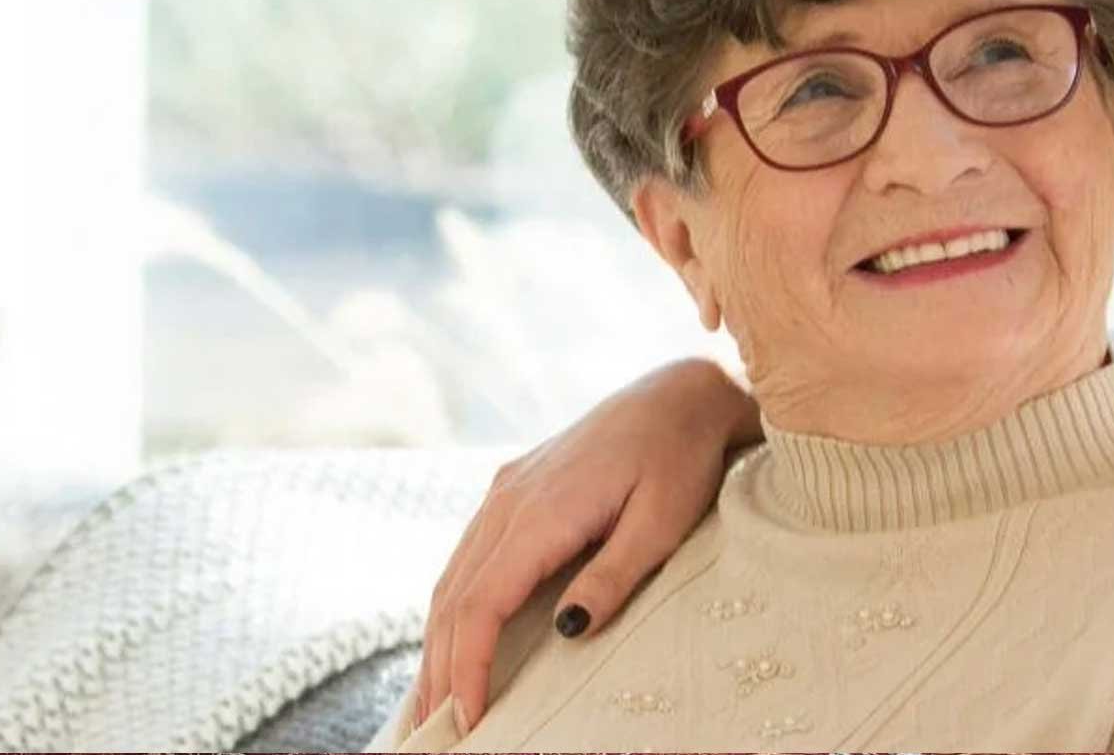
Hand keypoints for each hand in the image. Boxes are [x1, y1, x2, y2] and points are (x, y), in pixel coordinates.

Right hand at [407, 356, 760, 734]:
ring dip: (437, 642)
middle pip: (452, 598)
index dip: (466, 666)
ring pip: (451, 578)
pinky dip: (452, 608)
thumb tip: (568, 631)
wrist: (680, 393)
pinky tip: (451, 640)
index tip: (469, 718)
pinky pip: (466, 559)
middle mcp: (507, 500)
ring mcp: (504, 492)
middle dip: (438, 669)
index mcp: (539, 511)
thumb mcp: (662, 523)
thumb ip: (612, 576)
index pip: (480, 604)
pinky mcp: (512, 490)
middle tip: (433, 732)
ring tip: (432, 701)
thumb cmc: (681, 458)